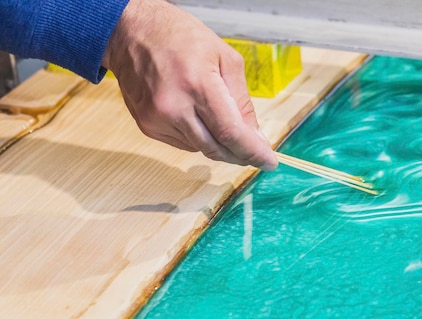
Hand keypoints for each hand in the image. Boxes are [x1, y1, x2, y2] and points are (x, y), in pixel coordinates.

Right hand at [101, 0, 277, 169]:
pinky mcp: (147, 126)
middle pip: (216, 148)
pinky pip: (183, 144)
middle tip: (256, 154)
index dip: (252, 152)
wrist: (131, 32)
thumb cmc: (180, 37)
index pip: (230, 132)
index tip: (269, 162)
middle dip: (240, 155)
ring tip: (223, 123)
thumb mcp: (225, 58)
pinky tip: (197, 117)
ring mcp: (157, 119)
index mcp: (197, 84)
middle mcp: (174, 106)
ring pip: (201, 149)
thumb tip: (255, 136)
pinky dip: (198, 138)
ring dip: (219, 145)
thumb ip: (242, 101)